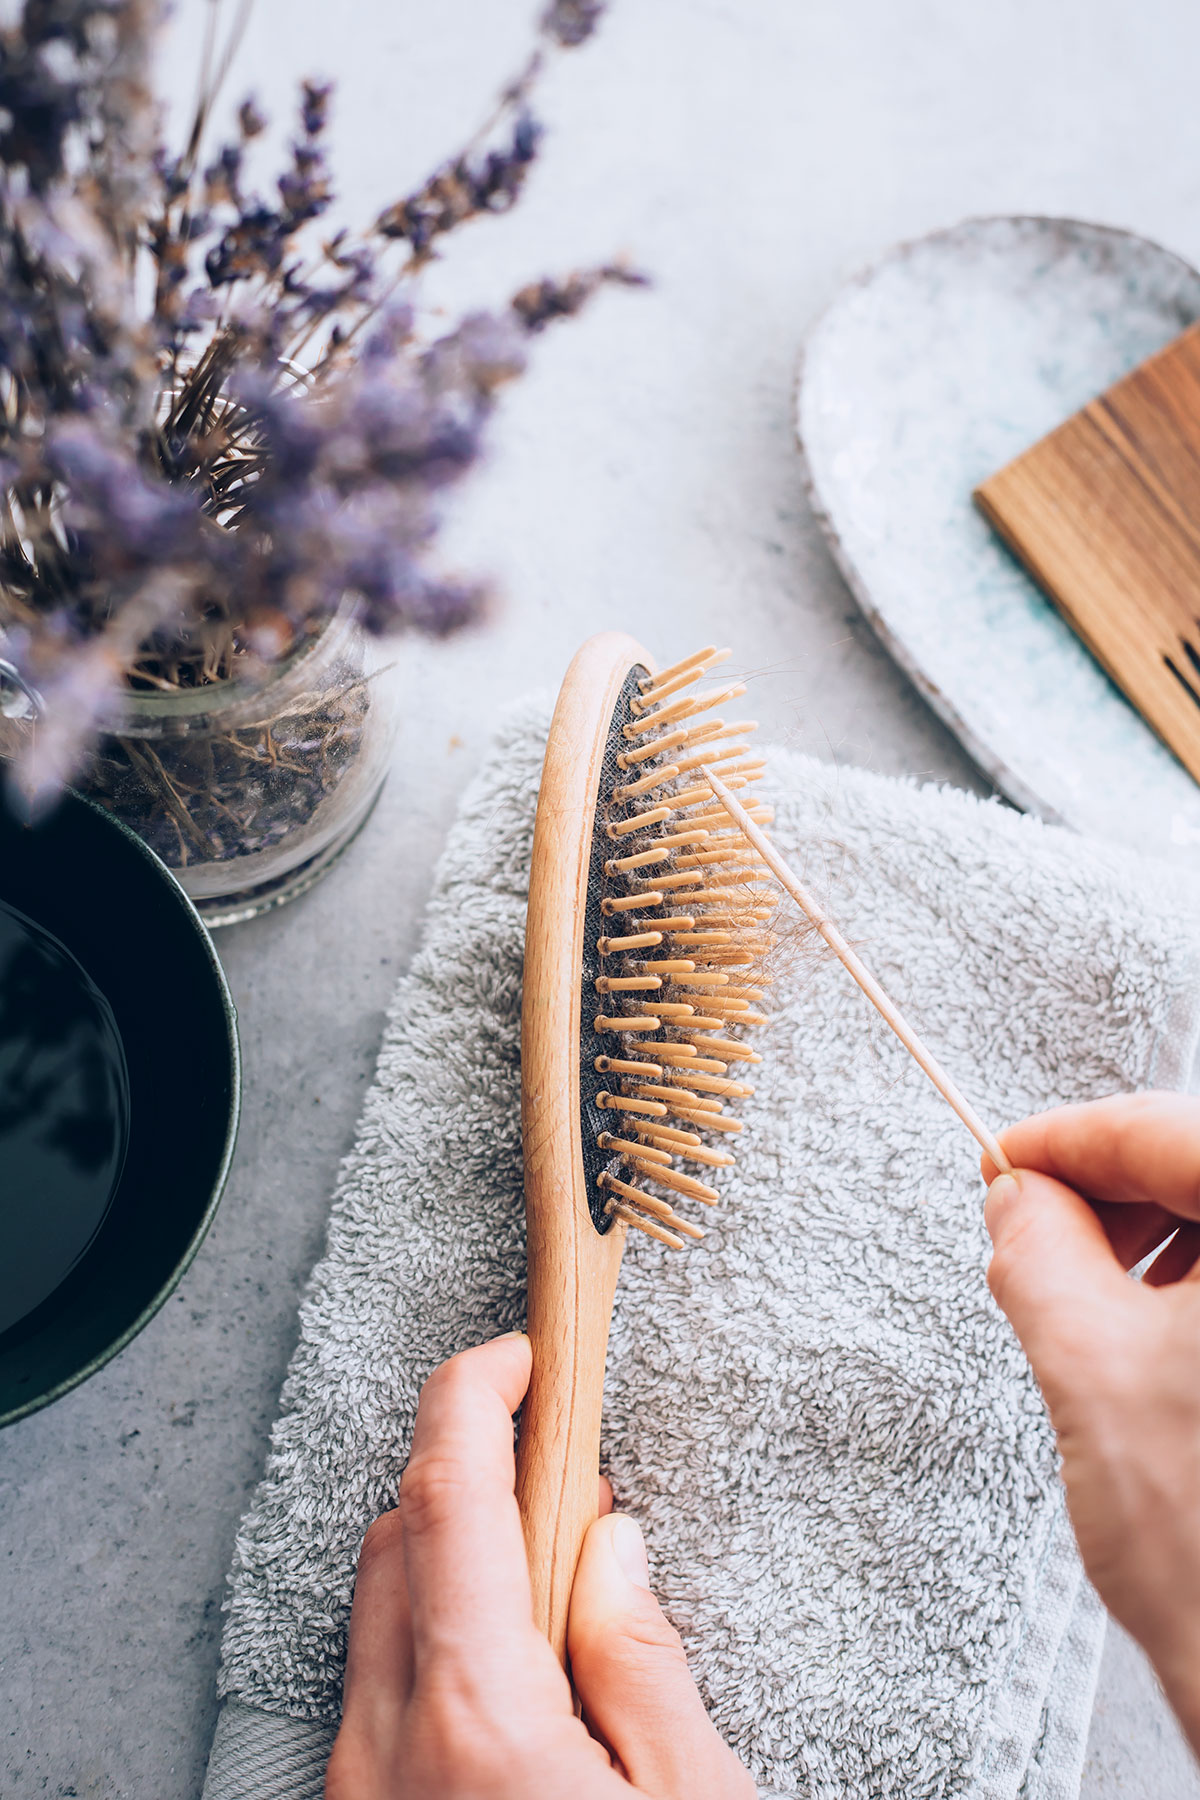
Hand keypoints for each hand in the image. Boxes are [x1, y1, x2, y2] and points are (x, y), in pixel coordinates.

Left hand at [325, 1333, 753, 1799]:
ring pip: (379, 1615)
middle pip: (402, 1541)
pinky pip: (375, 1693)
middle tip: (578, 1499)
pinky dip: (436, 1647)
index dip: (475, 1398)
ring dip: (454, 1569)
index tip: (521, 1355)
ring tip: (561, 1604)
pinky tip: (519, 1684)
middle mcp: (390, 1750)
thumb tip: (612, 1551)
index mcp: (478, 1723)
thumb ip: (643, 1665)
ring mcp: (361, 1792)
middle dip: (479, 1483)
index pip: (447, 1500)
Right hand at [982, 1092, 1199, 1750]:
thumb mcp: (1087, 1366)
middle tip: (1036, 1228)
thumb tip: (1018, 1194)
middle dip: (1116, 1189)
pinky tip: (1159, 1331)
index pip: (1165, 1130)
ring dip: (1162, 1236)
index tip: (1004, 1158)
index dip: (1066, 1137)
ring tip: (1093, 1292)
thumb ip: (1039, 1251)